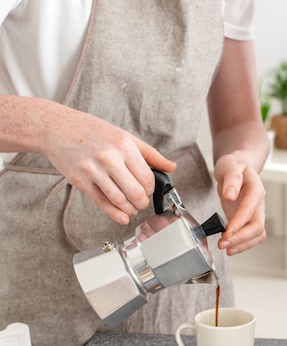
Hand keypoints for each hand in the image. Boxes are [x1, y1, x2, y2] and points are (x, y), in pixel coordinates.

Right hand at [39, 104, 175, 223]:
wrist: (56, 128)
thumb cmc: (91, 131)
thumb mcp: (124, 136)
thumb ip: (149, 154)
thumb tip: (171, 167)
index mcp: (123, 144)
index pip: (147, 177)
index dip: (151, 189)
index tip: (148, 191)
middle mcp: (109, 157)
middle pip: (136, 192)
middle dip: (142, 202)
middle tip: (141, 202)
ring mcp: (93, 170)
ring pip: (120, 200)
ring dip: (130, 209)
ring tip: (131, 208)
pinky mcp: (81, 182)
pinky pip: (102, 203)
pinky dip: (115, 214)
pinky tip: (122, 217)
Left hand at [214, 154, 265, 254]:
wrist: (237, 168)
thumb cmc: (233, 166)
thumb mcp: (230, 166)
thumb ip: (231, 179)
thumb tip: (230, 194)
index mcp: (255, 189)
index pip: (250, 209)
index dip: (239, 223)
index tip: (226, 231)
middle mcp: (258, 204)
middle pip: (257, 227)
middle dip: (240, 238)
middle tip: (223, 243)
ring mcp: (255, 213)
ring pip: (257, 235)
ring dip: (242, 245)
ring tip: (226, 249)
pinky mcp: (249, 221)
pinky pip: (251, 237)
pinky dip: (242, 245)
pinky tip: (230, 248)